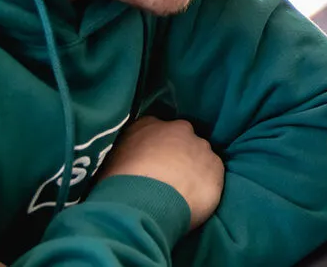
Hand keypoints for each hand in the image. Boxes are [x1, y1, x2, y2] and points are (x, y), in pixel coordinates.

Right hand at [98, 117, 225, 230]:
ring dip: (193, 171)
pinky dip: (205, 185)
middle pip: (181, 141)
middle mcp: (179, 129)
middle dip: (177, 157)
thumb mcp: (109, 163)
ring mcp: (201, 147)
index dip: (154, 148)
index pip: (154, 130)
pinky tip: (193, 199)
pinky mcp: (217, 167)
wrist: (143, 202)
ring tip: (180, 193)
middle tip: (166, 180)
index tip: (151, 163)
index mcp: (149, 125)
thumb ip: (124, 156)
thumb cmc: (117, 183)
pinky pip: (212, 175)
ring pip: (199, 157)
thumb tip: (126, 165)